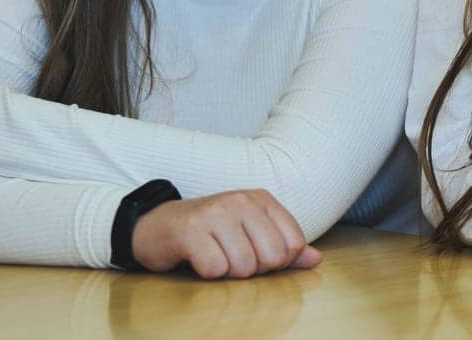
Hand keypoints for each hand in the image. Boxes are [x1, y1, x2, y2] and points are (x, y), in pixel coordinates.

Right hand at [130, 189, 321, 278]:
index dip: (278, 261)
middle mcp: (241, 201)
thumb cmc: (209, 231)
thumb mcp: (249, 232)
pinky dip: (207, 273)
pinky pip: (215, 270)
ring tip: (214, 256)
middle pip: (272, 257)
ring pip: (244, 266)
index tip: (256, 255)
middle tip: (232, 257)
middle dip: (254, 269)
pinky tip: (198, 258)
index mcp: (261, 199)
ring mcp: (215, 214)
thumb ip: (284, 246)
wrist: (155, 225)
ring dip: (228, 272)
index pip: (293, 243)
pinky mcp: (191, 231)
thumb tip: (316, 259)